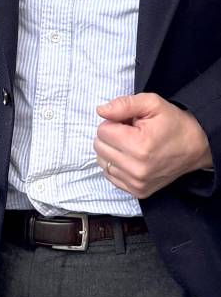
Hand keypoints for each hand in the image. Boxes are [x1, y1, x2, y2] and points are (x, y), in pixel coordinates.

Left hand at [94, 92, 211, 198]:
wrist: (196, 147)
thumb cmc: (173, 123)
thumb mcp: (152, 104)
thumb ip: (123, 104)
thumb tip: (100, 111)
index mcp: (139, 146)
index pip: (102, 131)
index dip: (114, 122)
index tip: (129, 123)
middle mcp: (136, 169)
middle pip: (99, 147)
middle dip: (111, 136)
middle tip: (130, 133)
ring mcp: (137, 183)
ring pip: (102, 162)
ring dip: (112, 151)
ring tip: (132, 145)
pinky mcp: (138, 192)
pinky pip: (110, 176)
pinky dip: (116, 165)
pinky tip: (132, 158)